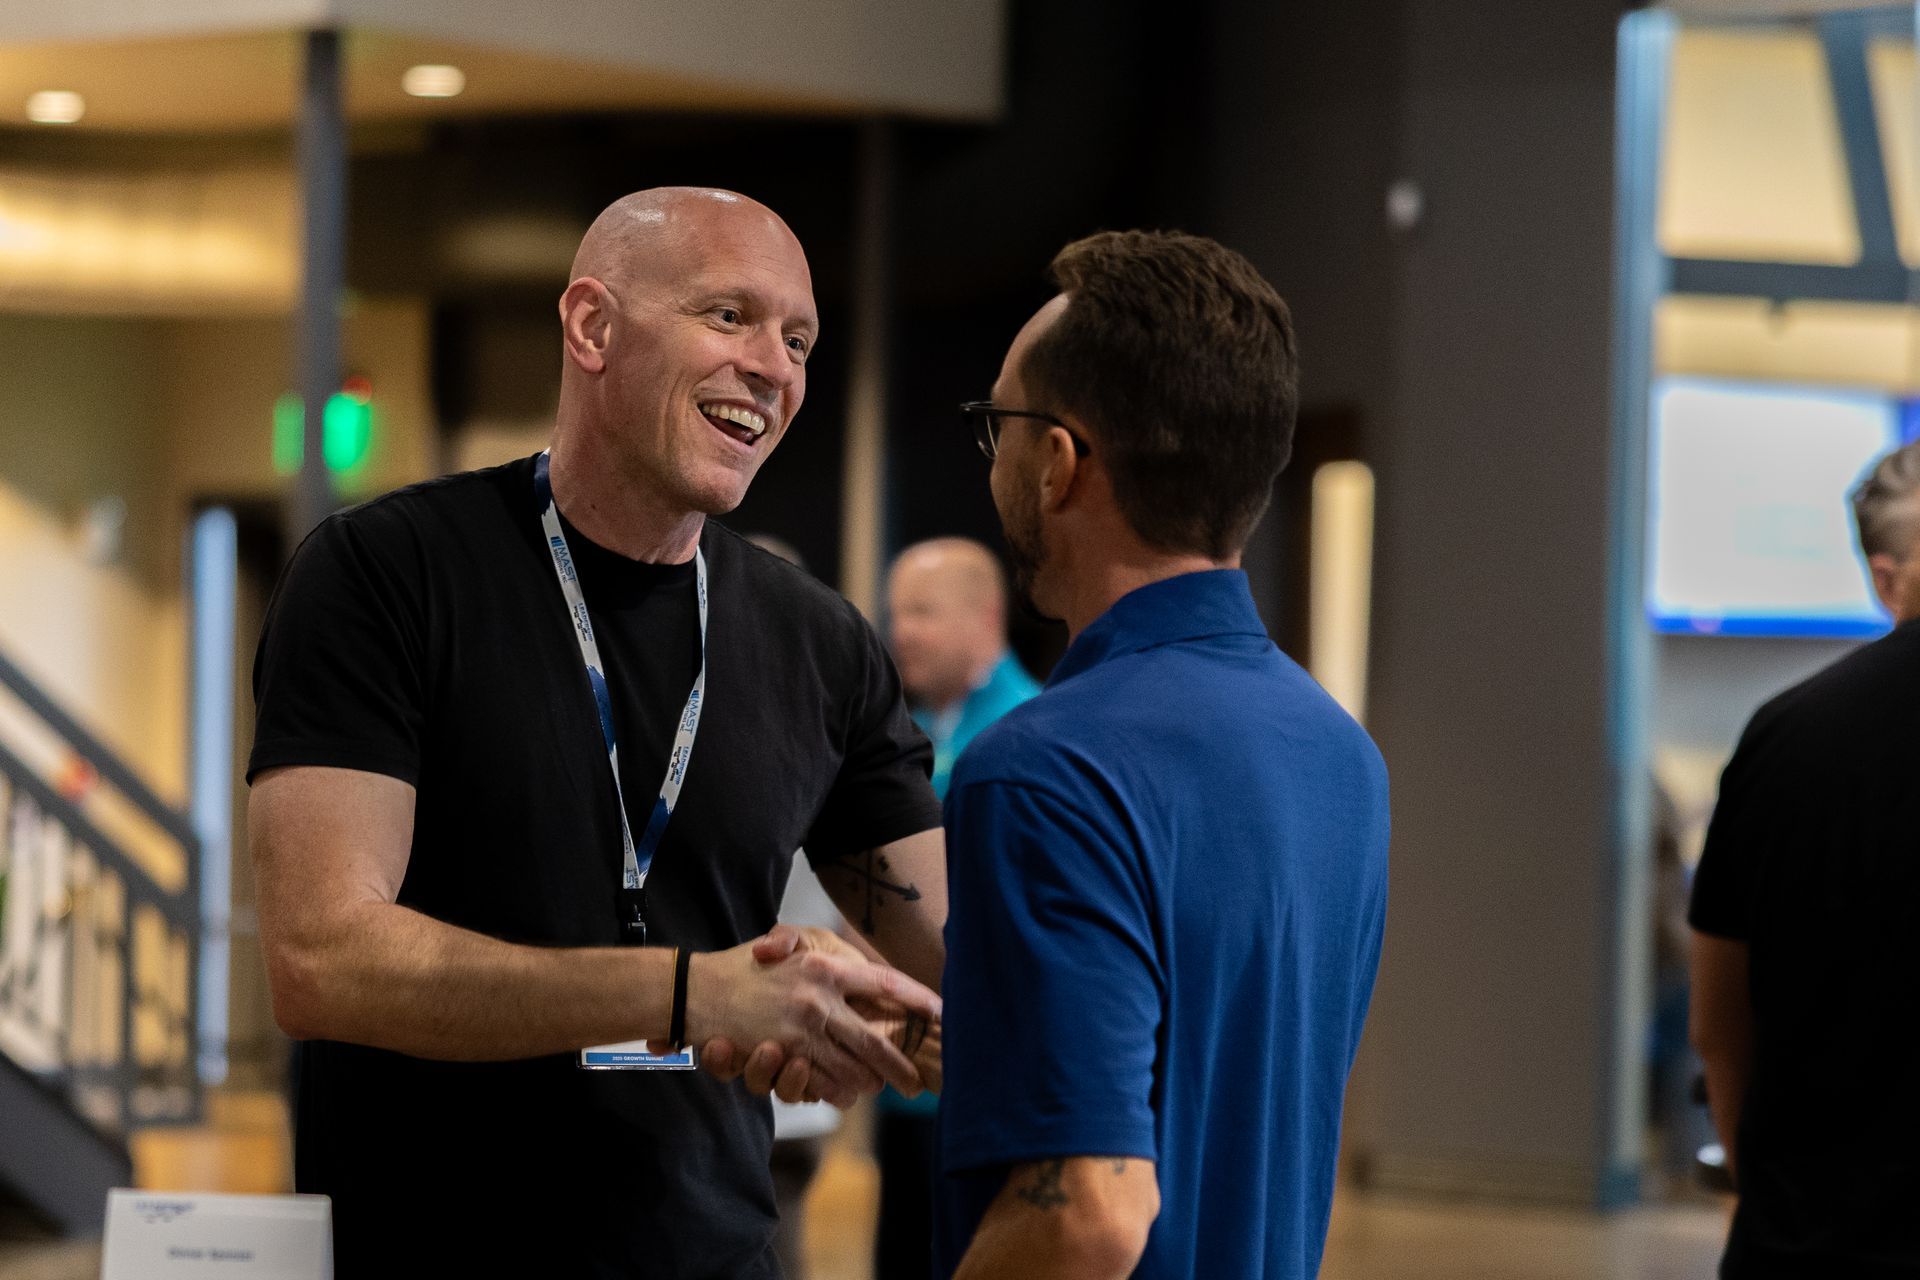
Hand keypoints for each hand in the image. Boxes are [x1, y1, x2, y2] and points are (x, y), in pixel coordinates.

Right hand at [682, 925, 939, 1107]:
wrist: (695, 989)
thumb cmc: (746, 964)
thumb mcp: (787, 940)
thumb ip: (822, 947)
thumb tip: (860, 963)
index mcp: (825, 965)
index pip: (884, 983)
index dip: (917, 999)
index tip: (942, 1013)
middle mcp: (819, 998)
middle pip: (874, 1040)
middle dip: (899, 1065)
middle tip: (918, 1083)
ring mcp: (801, 1031)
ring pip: (850, 1067)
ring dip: (867, 1082)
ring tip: (878, 1089)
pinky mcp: (781, 1056)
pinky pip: (819, 1082)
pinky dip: (833, 1090)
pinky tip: (844, 1094)